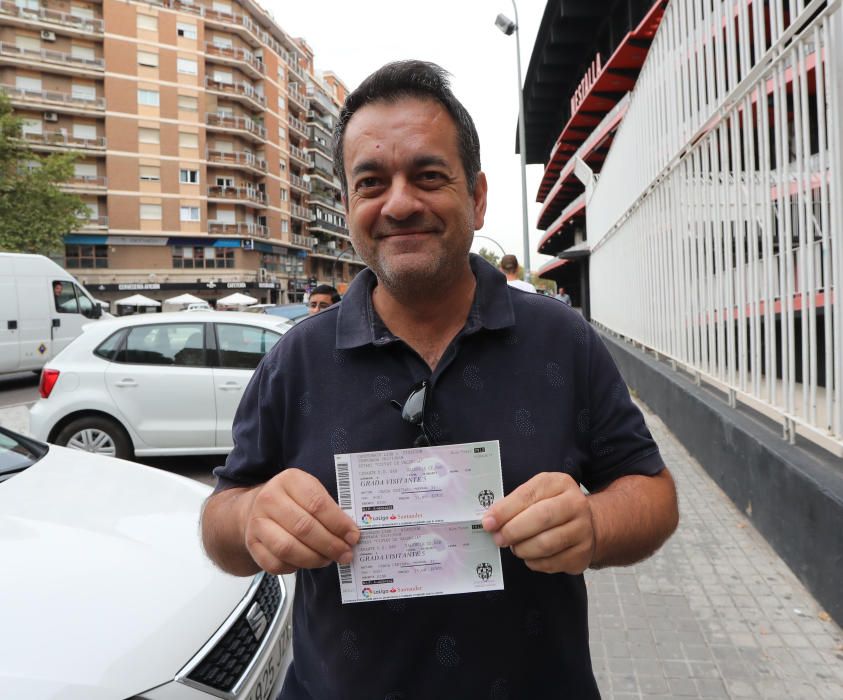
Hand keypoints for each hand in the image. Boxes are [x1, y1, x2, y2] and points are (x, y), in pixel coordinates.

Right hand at [243, 468, 359, 574]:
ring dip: (314, 558)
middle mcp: (269, 499)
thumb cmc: (293, 500)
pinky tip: (307, 562)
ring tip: (329, 559)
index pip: (317, 504)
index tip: (353, 536)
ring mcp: (257, 522)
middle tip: (346, 553)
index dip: (338, 523)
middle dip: (330, 545)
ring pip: (288, 548)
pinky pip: (276, 563)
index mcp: (290, 480)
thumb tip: (351, 533)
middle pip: (304, 527)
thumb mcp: (311, 491)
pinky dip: (295, 567)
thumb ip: (330, 508)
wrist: (257, 507)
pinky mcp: (252, 544)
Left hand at [481, 472, 594, 574]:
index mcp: (559, 483)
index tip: (488, 522)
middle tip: (498, 538)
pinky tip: (530, 556)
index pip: (528, 495)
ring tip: (515, 547)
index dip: (505, 510)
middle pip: (541, 518)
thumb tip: (490, 521)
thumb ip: (513, 504)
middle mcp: (576, 504)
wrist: (585, 523)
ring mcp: (583, 530)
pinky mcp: (582, 554)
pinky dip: (534, 562)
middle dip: (513, 531)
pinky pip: (551, 562)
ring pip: (546, 544)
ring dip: (523, 549)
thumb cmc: (551, 507)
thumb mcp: (536, 495)